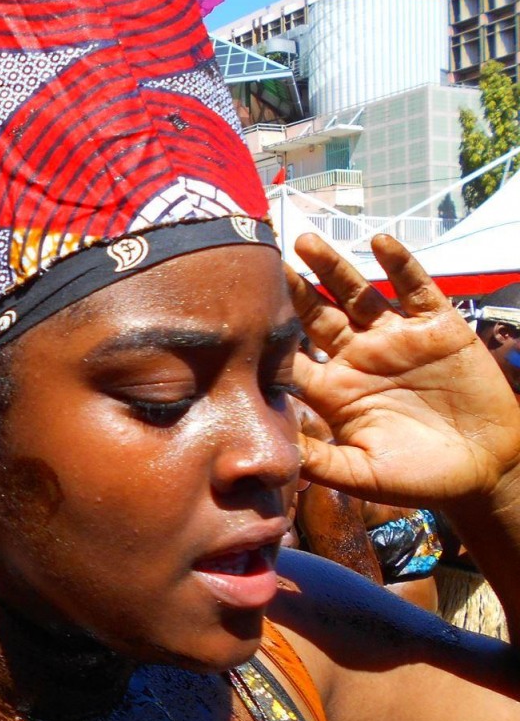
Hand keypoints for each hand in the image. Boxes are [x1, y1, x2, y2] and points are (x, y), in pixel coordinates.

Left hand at [287, 233, 519, 506]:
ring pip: (358, 294)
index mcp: (334, 389)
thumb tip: (275, 456)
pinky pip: (415, 289)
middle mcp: (359, 357)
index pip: (291, 358)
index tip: (238, 316)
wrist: (483, 470)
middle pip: (317, 314)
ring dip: (333, 267)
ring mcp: (397, 339)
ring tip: (306, 242)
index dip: (268, 339)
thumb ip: (320, 462)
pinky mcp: (437, 328)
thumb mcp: (361, 474)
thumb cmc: (418, 478)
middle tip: (266, 260)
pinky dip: (400, 264)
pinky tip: (380, 243)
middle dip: (294, 289)